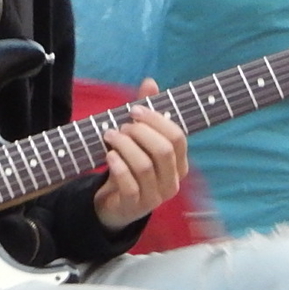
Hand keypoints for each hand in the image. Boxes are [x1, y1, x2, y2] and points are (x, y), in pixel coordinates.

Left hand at [94, 80, 187, 231]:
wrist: (115, 204)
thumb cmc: (130, 167)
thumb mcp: (138, 141)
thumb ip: (146, 114)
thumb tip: (150, 82)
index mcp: (179, 164)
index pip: (177, 137)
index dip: (156, 120)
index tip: (133, 110)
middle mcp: (172, 182)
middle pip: (163, 150)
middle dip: (139, 132)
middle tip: (121, 127)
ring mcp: (155, 197)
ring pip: (145, 166)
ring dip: (124, 146)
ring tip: (109, 137)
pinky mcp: (135, 207)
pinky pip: (130, 185)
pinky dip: (118, 167)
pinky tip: (109, 156)